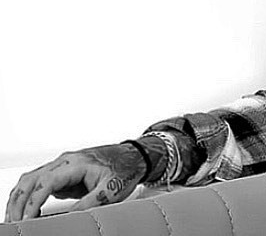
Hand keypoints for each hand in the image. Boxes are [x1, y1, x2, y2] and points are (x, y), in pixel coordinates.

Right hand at [4, 143, 146, 221]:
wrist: (133, 157)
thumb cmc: (124, 169)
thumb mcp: (110, 190)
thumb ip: (88, 204)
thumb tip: (68, 218)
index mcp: (77, 162)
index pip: (46, 181)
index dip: (34, 201)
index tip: (28, 219)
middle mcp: (66, 161)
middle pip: (32, 178)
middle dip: (19, 202)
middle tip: (16, 223)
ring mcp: (63, 166)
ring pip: (31, 179)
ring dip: (20, 199)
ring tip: (16, 220)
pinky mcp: (63, 174)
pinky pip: (39, 184)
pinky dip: (28, 197)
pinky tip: (27, 213)